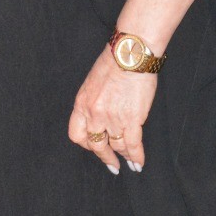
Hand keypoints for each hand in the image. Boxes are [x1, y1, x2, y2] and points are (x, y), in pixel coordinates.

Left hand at [68, 47, 157, 174]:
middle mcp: (95, 114)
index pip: (77, 134)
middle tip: (112, 164)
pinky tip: (139, 162)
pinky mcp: (132, 119)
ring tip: (129, 161)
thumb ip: (93, 101)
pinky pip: (133, 145)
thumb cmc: (114, 60)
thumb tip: (101, 115)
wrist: (130, 52)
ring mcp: (113, 118)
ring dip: (124, 156)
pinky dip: (136, 156)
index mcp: (82, 103)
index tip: (94, 146)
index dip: (86, 144)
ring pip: (117, 146)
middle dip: (105, 157)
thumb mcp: (93, 82)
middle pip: (96, 146)